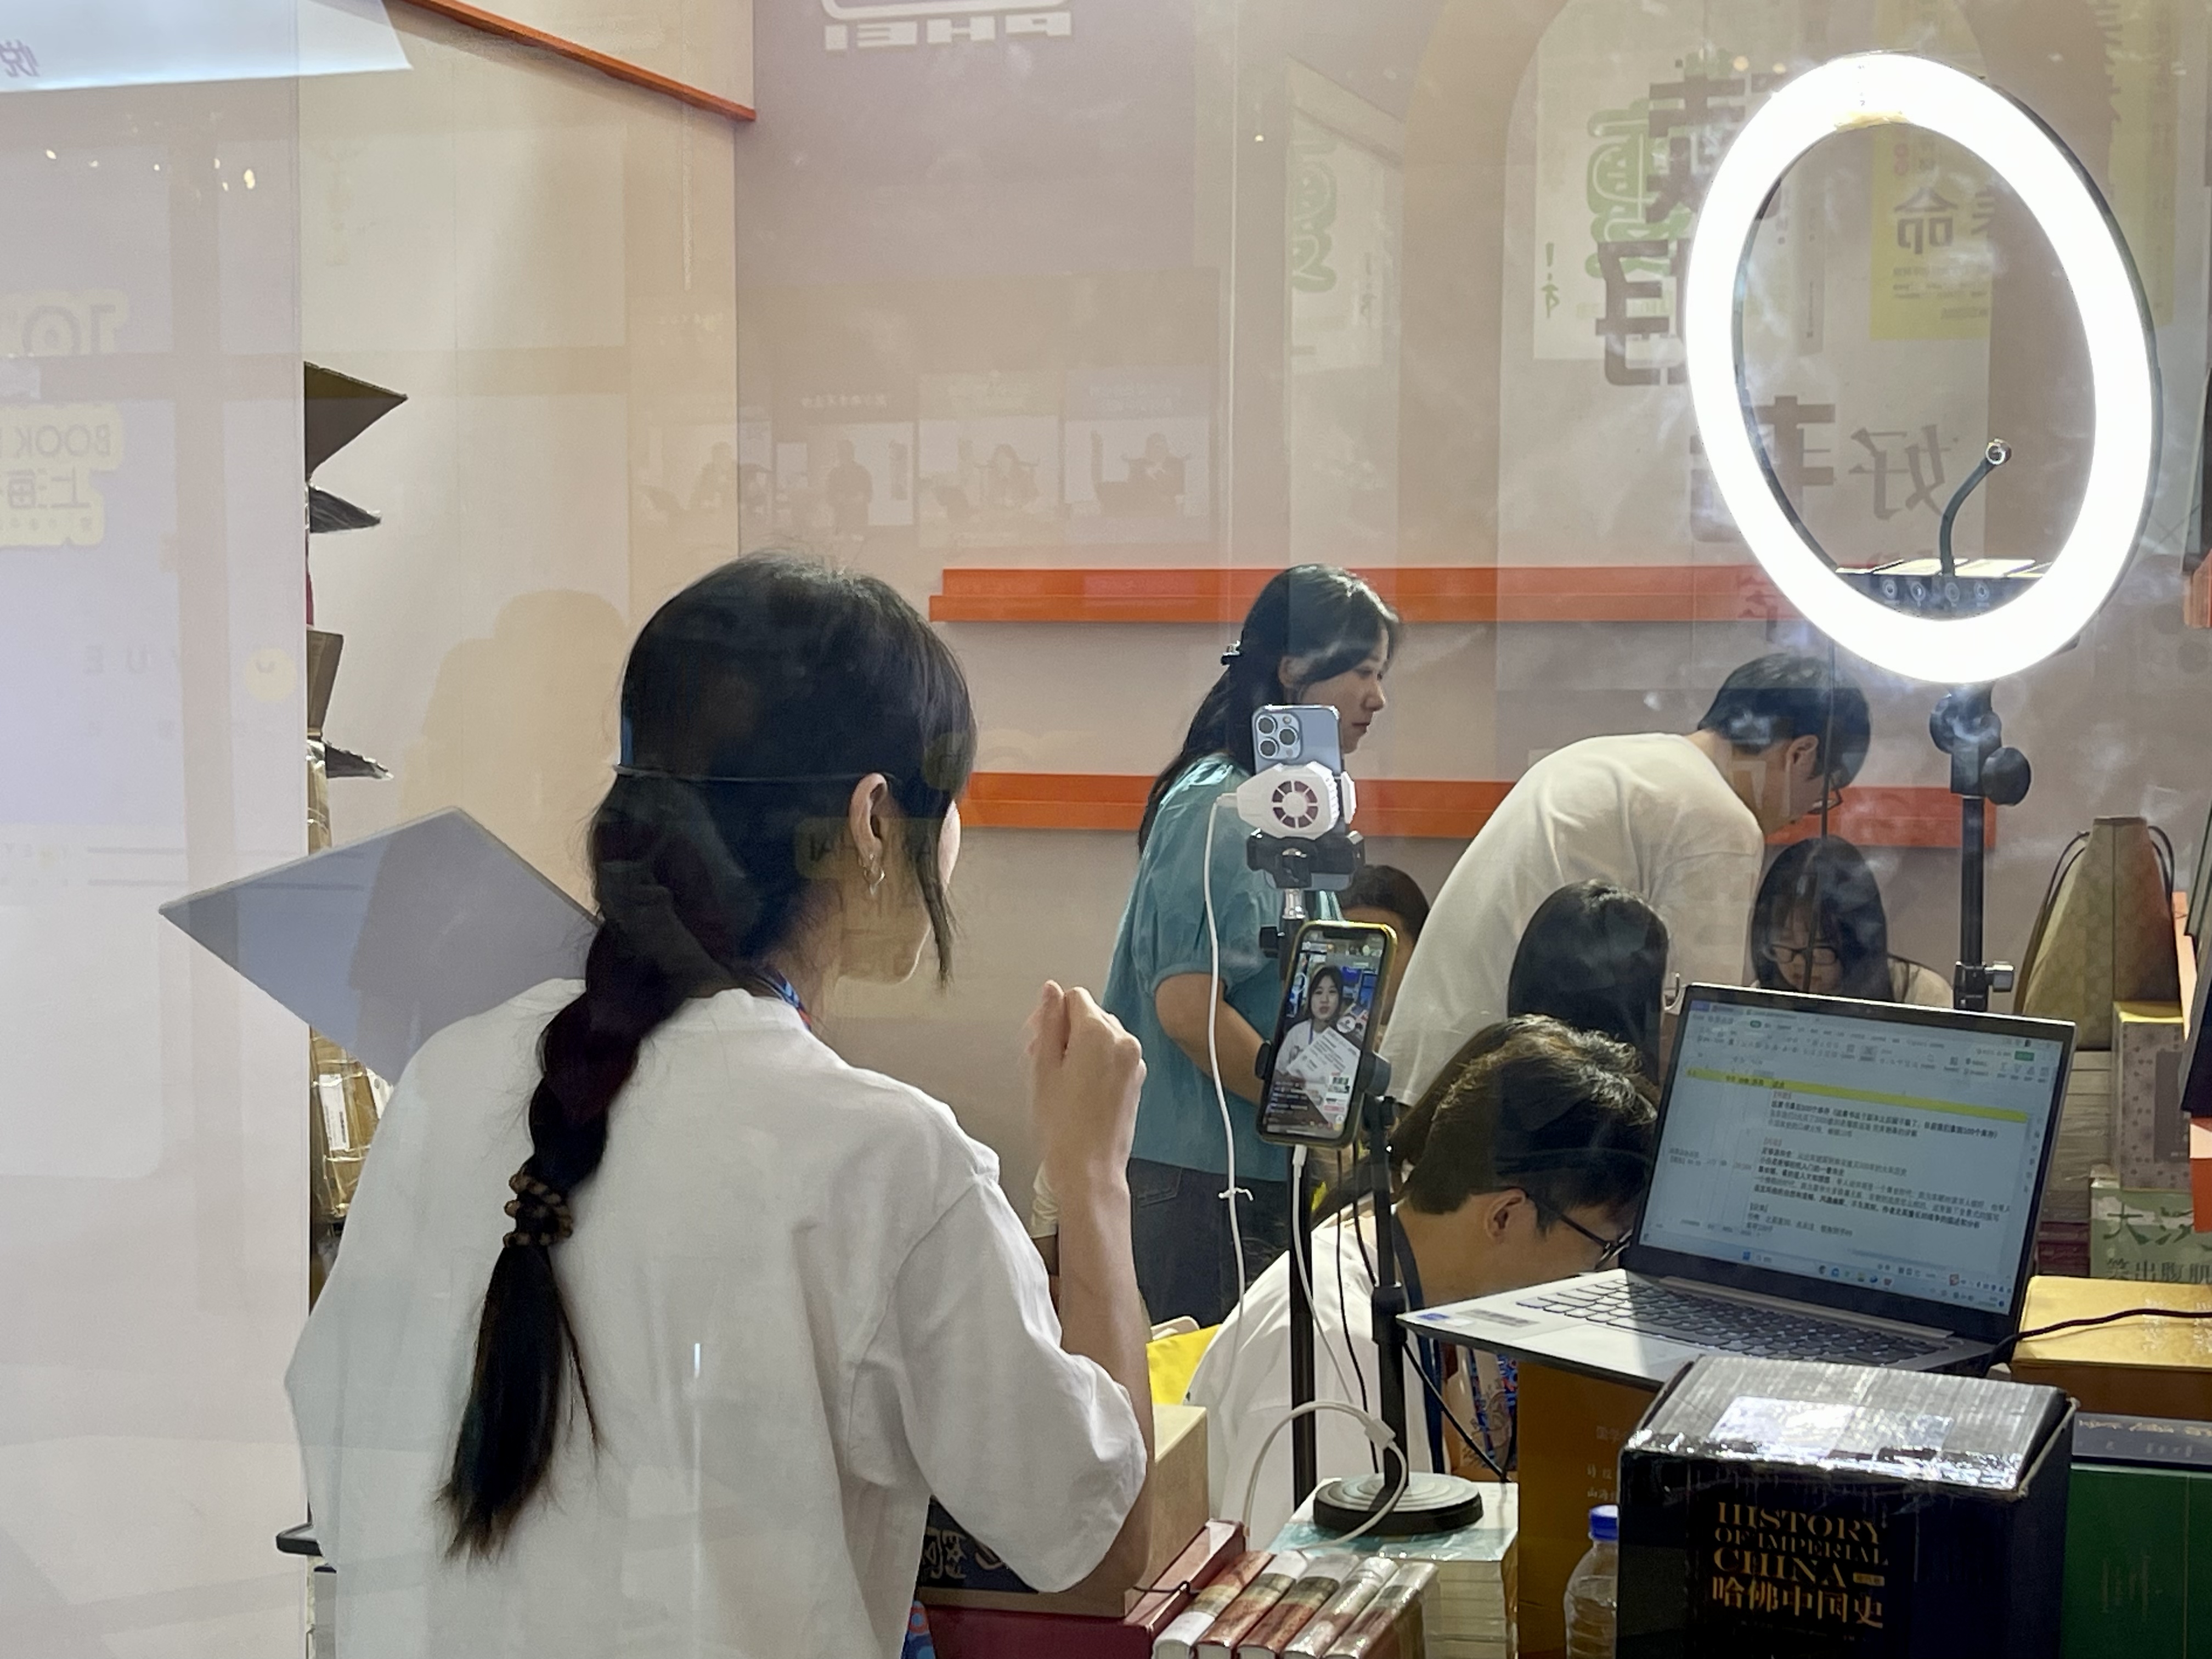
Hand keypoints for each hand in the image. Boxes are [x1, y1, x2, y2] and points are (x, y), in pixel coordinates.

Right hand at [1026, 981, 1143, 1195]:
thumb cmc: (1062, 1126)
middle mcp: (1124, 1041)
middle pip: (1090, 1014)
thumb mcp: (1043, 1068)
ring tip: (1060, 1078)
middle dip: (1065, 1030)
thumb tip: (1050, 990)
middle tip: (1042, 1061)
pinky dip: (1097, 1062)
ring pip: (1103, 1034)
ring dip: (1081, 1046)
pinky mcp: (1137, 1079)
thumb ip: (1048, 1023)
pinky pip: (1115, 1055)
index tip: (1038, 1040)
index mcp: (1099, 1033)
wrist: (1090, 1169)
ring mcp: (1135, 1061)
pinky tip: (1079, 1089)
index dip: (1051, 1015)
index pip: (1074, 997)